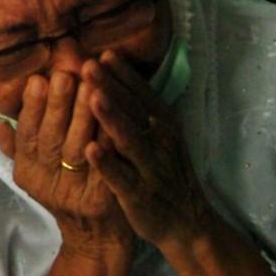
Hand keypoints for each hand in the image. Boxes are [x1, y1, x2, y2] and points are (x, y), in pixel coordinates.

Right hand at [0, 68, 133, 256]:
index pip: (25, 135)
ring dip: (84, 115)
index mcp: (28, 172)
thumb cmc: (64, 190)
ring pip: (77, 148)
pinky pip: (104, 162)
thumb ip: (13, 144)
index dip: (31, 108)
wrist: (96, 234)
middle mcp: (46, 183)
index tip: (38, 79)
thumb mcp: (33, 170)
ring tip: (91, 85)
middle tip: (65, 75)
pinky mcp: (99, 199)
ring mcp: (73, 193)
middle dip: (58, 105)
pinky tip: (114, 114)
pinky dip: (108, 137)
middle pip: (51, 139)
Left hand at [82, 50, 211, 248]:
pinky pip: (122, 177)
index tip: (103, 53)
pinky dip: (108, 164)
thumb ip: (140, 108)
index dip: (124, 74)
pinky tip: (91, 150)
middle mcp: (160, 141)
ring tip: (92, 98)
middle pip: (133, 110)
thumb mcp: (161, 135)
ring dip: (111, 118)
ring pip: (129, 140)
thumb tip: (113, 73)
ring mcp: (151, 168)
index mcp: (163, 123)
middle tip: (88, 65)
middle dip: (111, 87)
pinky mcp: (140, 195)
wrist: (187, 222)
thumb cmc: (165, 171)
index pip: (142, 93)